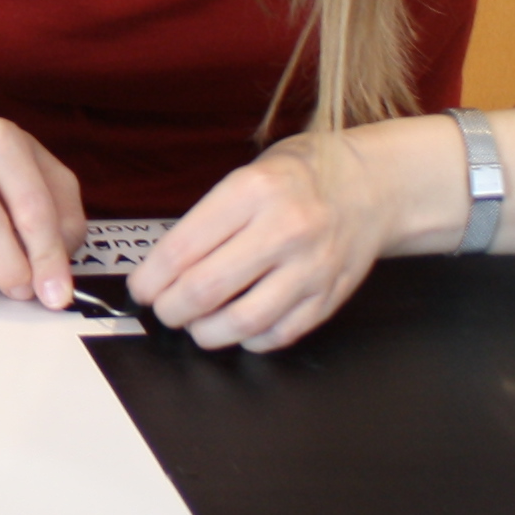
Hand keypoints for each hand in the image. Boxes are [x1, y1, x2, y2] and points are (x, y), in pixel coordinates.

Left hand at [131, 131, 395, 351]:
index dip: (151, 278)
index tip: (141, 289)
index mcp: (252, 192)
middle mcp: (284, 229)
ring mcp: (311, 266)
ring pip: (242, 322)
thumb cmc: (300, 178)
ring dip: (206, 333)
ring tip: (197, 325)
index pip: (182, 248)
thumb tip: (162, 268)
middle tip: (165, 309)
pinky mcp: (330, 295)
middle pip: (205, 289)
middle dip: (171, 309)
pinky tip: (239, 328)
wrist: (373, 185)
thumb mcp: (247, 174)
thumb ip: (209, 219)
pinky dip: (250, 340)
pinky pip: (279, 334)